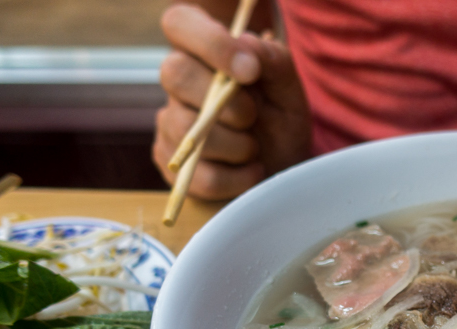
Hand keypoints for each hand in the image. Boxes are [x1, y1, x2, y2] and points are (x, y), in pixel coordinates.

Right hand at [152, 4, 311, 199]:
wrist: (283, 172)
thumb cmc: (282, 122)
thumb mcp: (288, 88)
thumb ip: (272, 59)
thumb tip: (245, 44)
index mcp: (203, 51)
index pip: (180, 22)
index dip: (211, 42)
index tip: (250, 70)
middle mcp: (178, 82)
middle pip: (173, 72)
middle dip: (225, 102)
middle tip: (254, 117)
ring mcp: (169, 122)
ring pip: (185, 129)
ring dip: (236, 145)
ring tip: (255, 149)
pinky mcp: (170, 163)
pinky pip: (197, 174)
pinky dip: (235, 178)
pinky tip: (251, 171)